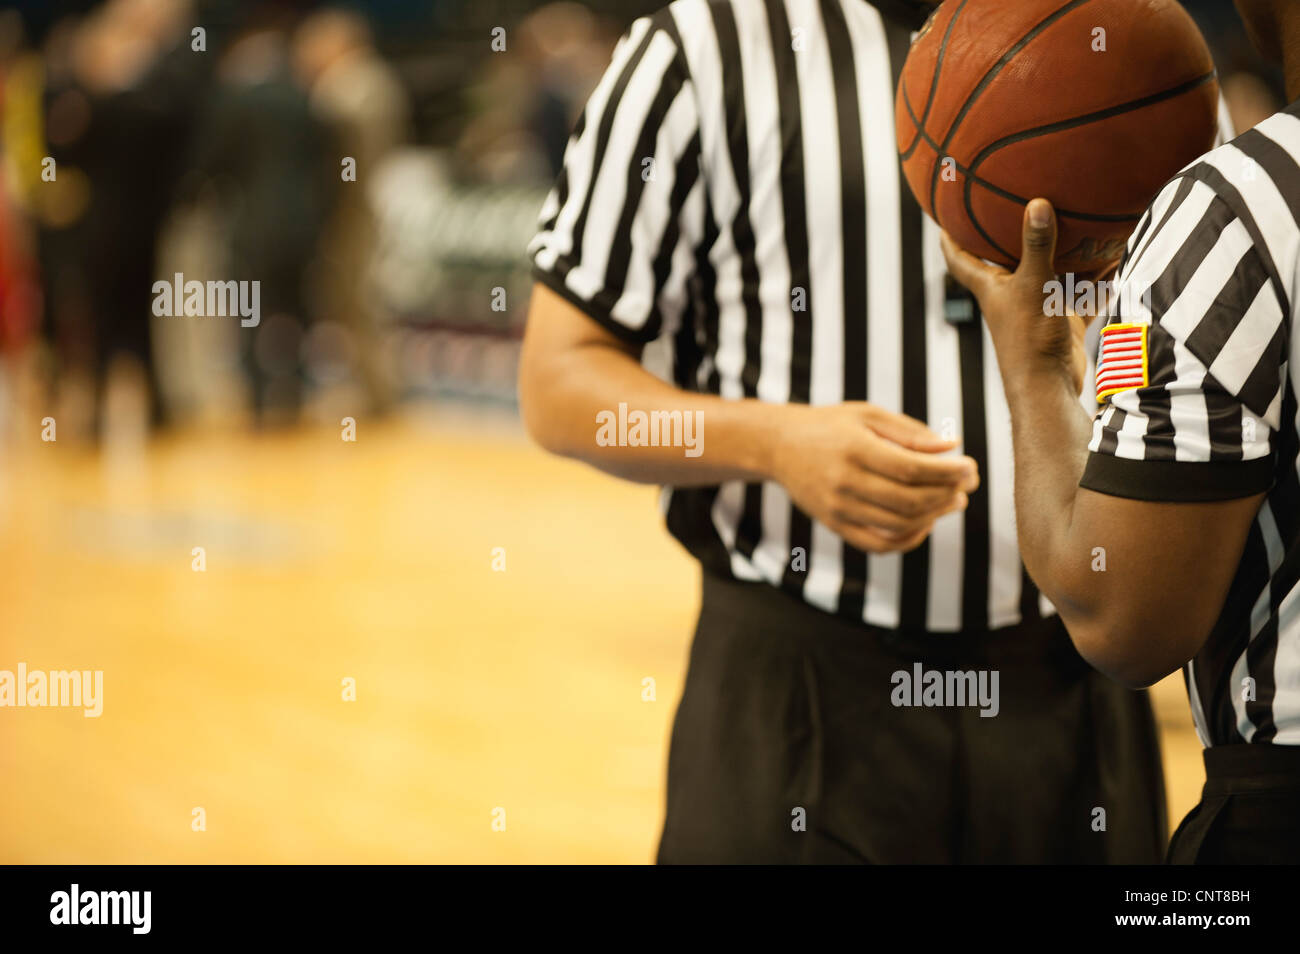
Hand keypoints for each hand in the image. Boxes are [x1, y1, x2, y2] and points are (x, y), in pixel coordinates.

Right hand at [767, 402, 978, 553]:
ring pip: (898, 524)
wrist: (779, 446)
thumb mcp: (867, 415)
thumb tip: (952, 447)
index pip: (910, 468)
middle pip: (908, 499)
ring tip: (952, 501)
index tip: (971, 468)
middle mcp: (844, 481)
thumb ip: (909, 432)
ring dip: (934, 516)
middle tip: (966, 485)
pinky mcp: (835, 525)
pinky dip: (909, 539)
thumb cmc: (830, 425)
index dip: (946, 472)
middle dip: (946, 495)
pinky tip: (926, 523)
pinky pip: (879, 544)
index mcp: (854, 448)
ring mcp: (838, 508)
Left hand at [940, 200, 1088, 395]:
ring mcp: (1038, 309)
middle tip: (1020, 203)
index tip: (946, 214)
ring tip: (1079, 222)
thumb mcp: (1033, 286)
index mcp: (990, 287)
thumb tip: (1037, 204)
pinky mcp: (1062, 323)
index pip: (960, 258)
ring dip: (1065, 255)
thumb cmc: (1029, 339)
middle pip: (1007, 260)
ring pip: (1051, 275)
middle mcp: (1011, 296)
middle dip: (1013, 235)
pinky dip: (1097, 282)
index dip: (950, 236)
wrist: (1048, 388)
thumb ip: (1036, 246)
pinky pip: (1081, 296)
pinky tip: (1116, 260)